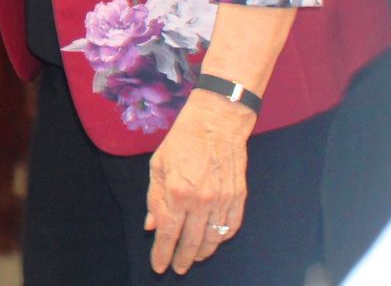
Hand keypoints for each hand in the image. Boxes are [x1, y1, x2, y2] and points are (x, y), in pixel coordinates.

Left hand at [145, 90, 253, 274]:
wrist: (217, 122)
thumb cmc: (182, 140)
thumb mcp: (158, 165)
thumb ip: (154, 198)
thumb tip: (152, 226)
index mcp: (177, 192)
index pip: (169, 234)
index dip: (162, 254)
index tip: (159, 267)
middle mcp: (201, 201)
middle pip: (190, 242)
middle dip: (181, 259)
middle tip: (177, 268)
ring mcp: (222, 201)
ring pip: (212, 240)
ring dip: (201, 253)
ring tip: (192, 258)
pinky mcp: (238, 198)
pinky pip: (230, 228)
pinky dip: (220, 239)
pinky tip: (212, 241)